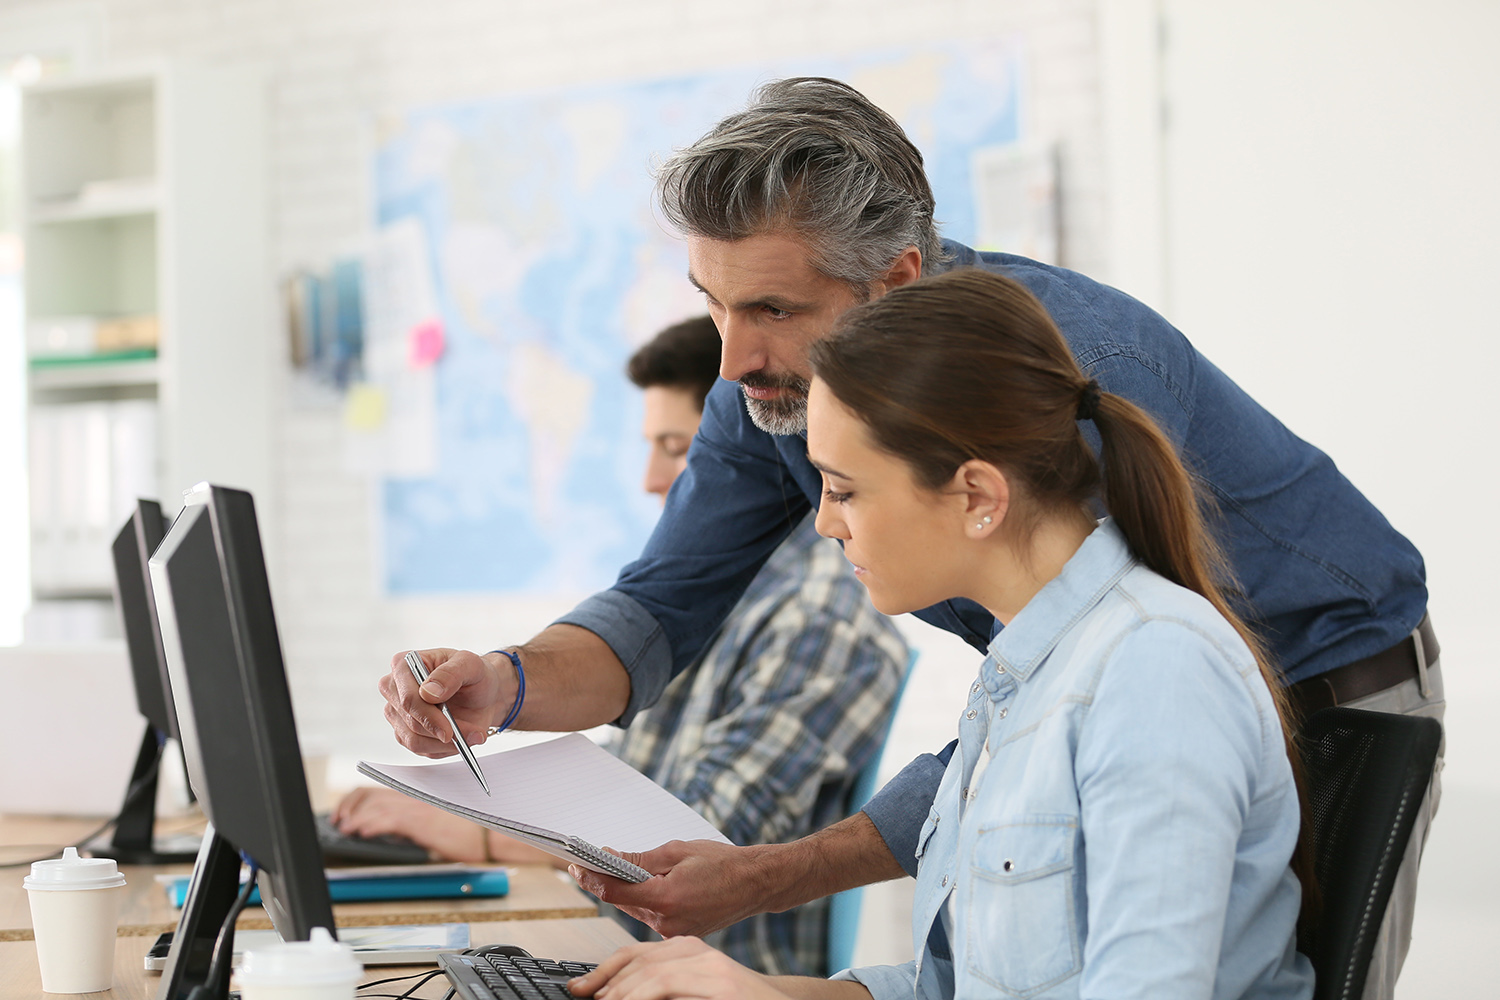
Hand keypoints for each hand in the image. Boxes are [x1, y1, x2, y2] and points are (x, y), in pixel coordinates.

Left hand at [331, 787, 471, 860]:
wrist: (490, 835)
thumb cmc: (470, 829)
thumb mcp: (440, 821)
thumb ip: (418, 819)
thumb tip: (397, 832)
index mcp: (419, 793)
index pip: (381, 788)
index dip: (357, 798)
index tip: (345, 811)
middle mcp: (416, 795)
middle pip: (373, 794)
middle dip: (350, 806)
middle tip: (338, 820)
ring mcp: (419, 806)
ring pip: (377, 806)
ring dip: (356, 818)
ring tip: (344, 828)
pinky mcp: (421, 820)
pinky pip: (389, 819)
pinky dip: (371, 825)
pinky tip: (362, 832)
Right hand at [377, 647, 513, 756]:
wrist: (482, 694)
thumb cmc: (474, 674)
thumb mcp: (470, 664)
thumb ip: (450, 673)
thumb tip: (428, 691)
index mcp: (404, 665)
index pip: (407, 697)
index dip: (427, 715)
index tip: (449, 729)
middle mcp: (395, 689)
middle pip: (410, 720)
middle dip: (442, 731)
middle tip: (471, 733)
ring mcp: (398, 712)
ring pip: (413, 739)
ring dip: (446, 743)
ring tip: (472, 734)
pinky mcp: (405, 732)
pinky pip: (421, 748)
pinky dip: (444, 748)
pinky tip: (461, 737)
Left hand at [569, 840, 778, 937]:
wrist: (756, 884)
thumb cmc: (723, 863)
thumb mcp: (677, 851)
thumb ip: (639, 858)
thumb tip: (609, 857)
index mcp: (666, 898)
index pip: (615, 890)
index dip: (591, 877)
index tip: (577, 865)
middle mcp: (668, 922)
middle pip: (622, 901)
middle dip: (604, 881)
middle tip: (586, 863)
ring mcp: (674, 932)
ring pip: (636, 909)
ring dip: (625, 891)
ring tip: (616, 869)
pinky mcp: (679, 934)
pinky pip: (651, 916)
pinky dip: (644, 900)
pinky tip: (644, 885)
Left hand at [570, 937, 787, 999]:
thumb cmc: (740, 995)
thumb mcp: (694, 978)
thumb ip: (663, 978)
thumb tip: (620, 991)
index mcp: (685, 946)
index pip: (634, 954)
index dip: (603, 971)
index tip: (581, 989)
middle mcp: (695, 949)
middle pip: (638, 960)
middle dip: (605, 982)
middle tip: (582, 996)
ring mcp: (709, 965)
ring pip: (651, 973)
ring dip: (622, 991)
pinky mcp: (720, 981)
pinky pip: (669, 984)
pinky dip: (644, 993)